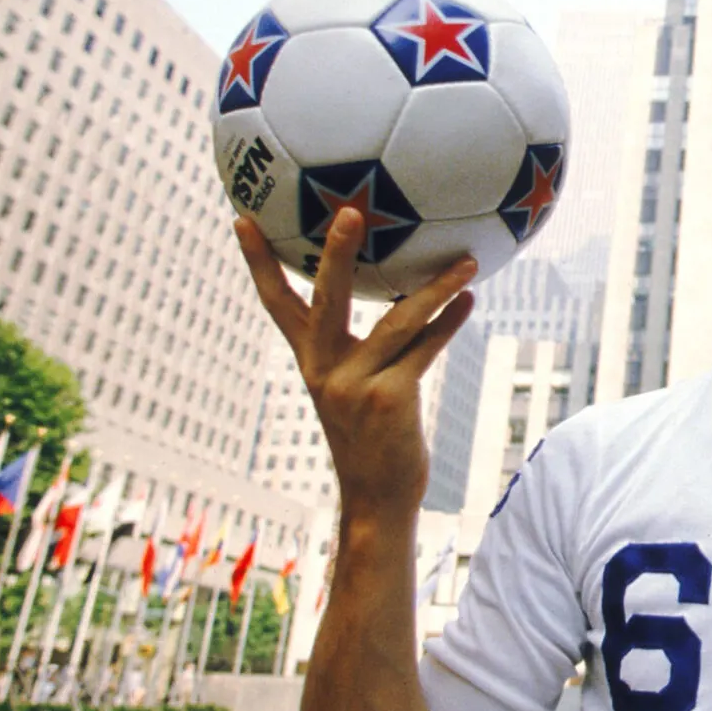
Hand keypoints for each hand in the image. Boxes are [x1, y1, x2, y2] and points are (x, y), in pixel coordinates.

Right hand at [235, 209, 476, 523]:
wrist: (377, 499)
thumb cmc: (373, 437)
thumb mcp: (356, 388)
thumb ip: (367, 346)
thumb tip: (404, 294)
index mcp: (312, 361)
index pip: (276, 302)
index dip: (259, 261)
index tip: (243, 218)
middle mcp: (325, 369)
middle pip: (327, 299)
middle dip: (337, 253)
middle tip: (352, 211)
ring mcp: (355, 385)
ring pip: (397, 321)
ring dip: (434, 288)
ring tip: (465, 260)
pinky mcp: (389, 400)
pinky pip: (425, 350)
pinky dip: (449, 322)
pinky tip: (468, 300)